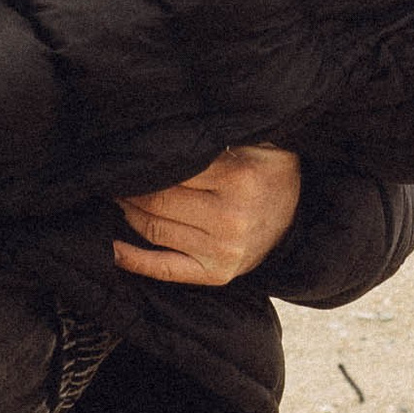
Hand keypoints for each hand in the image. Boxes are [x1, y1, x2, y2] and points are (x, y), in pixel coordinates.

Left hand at [111, 143, 302, 285]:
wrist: (301, 210)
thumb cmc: (265, 169)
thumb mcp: (247, 143)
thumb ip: (206, 142)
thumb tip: (155, 138)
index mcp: (236, 178)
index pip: (169, 171)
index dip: (142, 164)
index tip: (124, 157)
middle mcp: (229, 218)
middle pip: (157, 201)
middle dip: (129, 188)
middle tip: (112, 176)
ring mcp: (223, 251)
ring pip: (155, 230)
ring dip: (128, 213)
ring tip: (116, 198)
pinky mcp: (218, 274)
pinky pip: (166, 269)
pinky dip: (134, 260)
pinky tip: (113, 248)